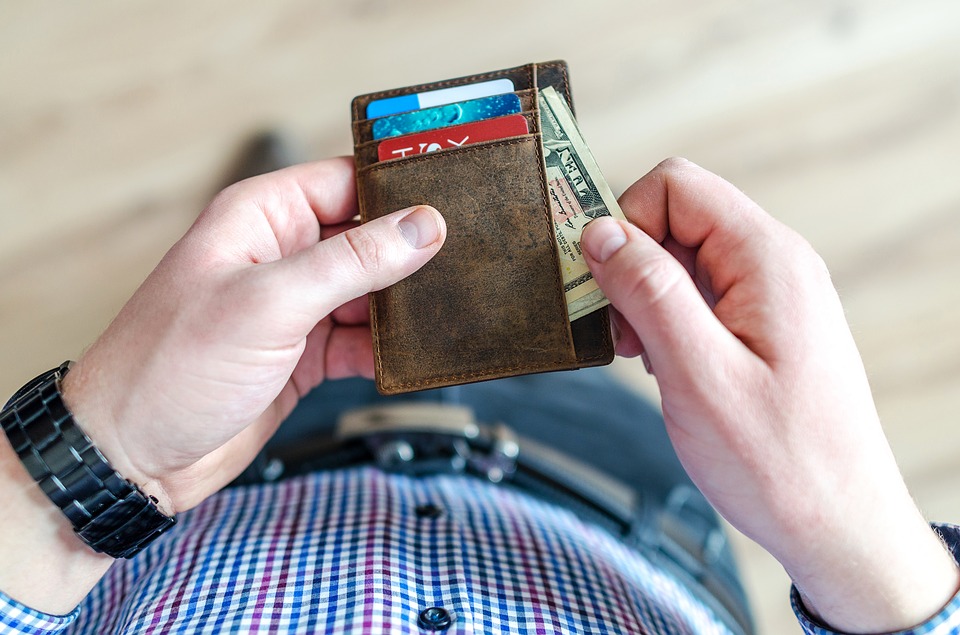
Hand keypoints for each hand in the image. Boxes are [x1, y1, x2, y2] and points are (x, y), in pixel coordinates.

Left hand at [62, 157, 445, 513]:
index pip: (347, 181)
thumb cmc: (169, 368)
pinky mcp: (304, 353)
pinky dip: (386, 351)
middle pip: (367, 238)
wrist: (134, 457)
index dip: (399, 190)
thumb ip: (352, 262)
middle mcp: (281, 255)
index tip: (453, 200)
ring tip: (444, 313)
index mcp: (262, 217)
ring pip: (371, 292)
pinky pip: (361, 341)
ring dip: (402, 308)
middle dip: (411, 253)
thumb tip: (421, 226)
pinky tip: (408, 358)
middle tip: (464, 263)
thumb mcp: (270, 303)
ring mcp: (294, 306)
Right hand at [581, 158, 957, 631]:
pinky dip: (666, 320)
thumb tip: (599, 230)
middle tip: (619, 332)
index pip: (675, 186)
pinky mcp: (763, 326)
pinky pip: (699, 295)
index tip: (594, 280)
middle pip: (676, 217)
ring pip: (682, 257)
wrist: (839, 527)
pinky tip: (663, 365)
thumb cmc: (779, 462)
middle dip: (630, 264)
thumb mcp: (698, 374)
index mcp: (766, 259)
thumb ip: (648, 291)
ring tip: (643, 356)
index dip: (623, 220)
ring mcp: (770, 295)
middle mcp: (774, 263)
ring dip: (644, 296)